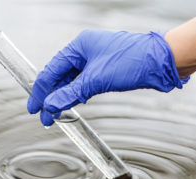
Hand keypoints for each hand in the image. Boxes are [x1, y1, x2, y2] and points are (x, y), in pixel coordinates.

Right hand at [27, 29, 188, 125]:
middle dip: (51, 96)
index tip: (34, 108)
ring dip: (63, 97)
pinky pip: (83, 83)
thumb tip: (50, 106)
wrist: (161, 62)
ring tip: (55, 114)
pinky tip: (71, 104)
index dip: (41, 91)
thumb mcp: (96, 79)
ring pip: (71, 81)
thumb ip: (70, 93)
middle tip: (44, 116)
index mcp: (79, 46)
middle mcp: (85, 52)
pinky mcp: (104, 70)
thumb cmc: (133, 61)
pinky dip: (76, 94)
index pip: (51, 70)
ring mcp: (95, 61)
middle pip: (59, 76)